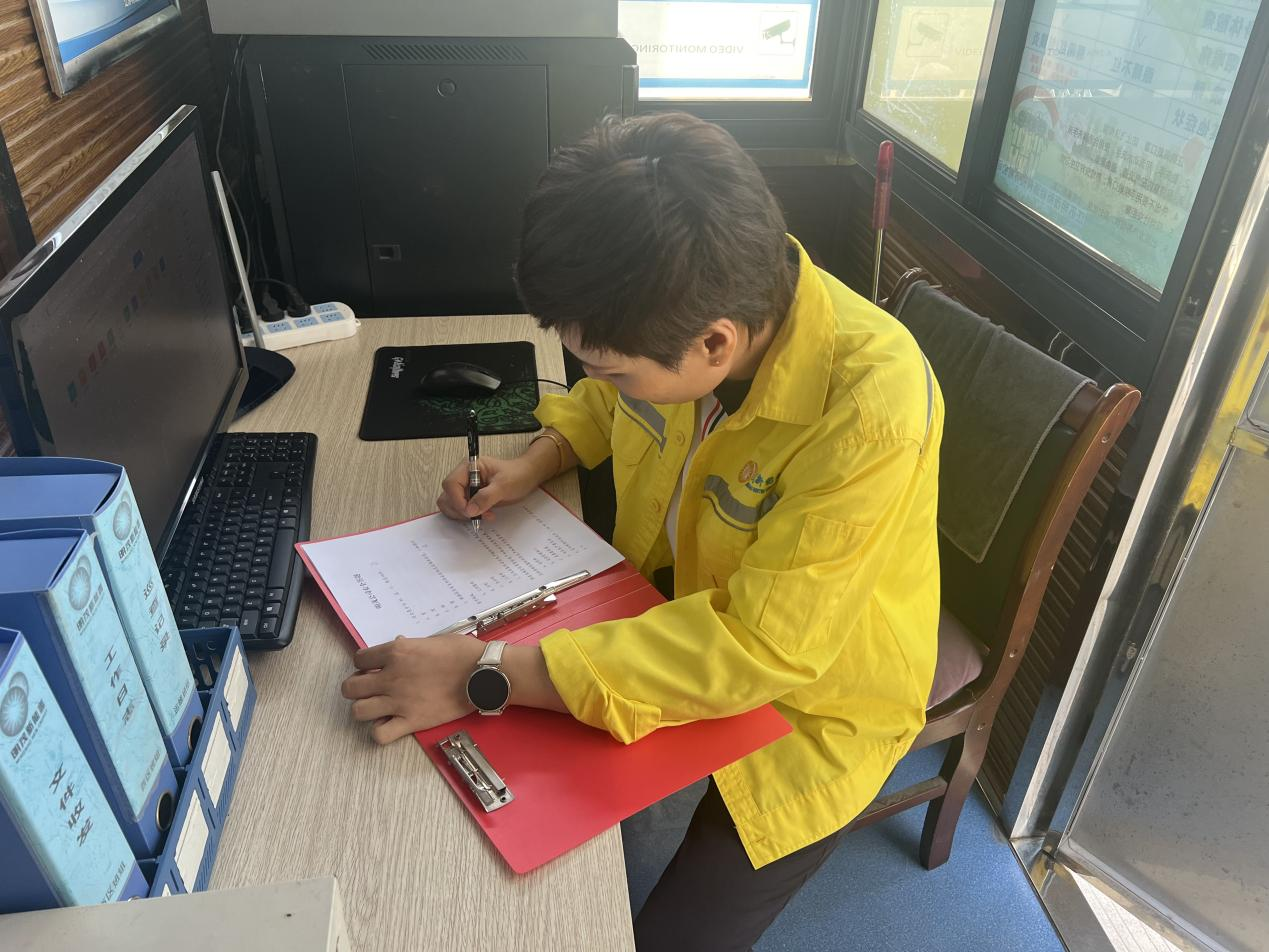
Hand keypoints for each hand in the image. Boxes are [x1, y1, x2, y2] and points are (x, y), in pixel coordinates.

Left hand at [340, 635, 484, 743]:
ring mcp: (399, 702)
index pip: (359, 659)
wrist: (483, 674)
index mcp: (396, 653)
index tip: (374, 668)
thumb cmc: (462, 652)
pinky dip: (380, 732)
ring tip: (378, 707)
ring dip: (364, 709)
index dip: (364, 664)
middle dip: (357, 688)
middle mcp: (391, 678)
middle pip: (350, 687)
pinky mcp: (411, 722)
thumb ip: (409, 645)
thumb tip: (398, 646)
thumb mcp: (432, 640)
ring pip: (358, 711)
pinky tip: (390, 724)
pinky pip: (380, 734)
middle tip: (371, 689)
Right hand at [436, 454, 546, 522]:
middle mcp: (464, 477)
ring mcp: (466, 488)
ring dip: (463, 514)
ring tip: (484, 515)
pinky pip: (460, 509)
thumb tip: (470, 510)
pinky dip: (468, 516)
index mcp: (469, 467)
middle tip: (478, 515)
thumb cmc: (517, 475)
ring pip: (450, 505)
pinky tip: (484, 515)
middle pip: (447, 496)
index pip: (451, 484)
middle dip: (460, 509)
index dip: (457, 500)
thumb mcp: (504, 485)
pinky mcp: (470, 498)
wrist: (527, 477)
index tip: (470, 511)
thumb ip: (486, 497)